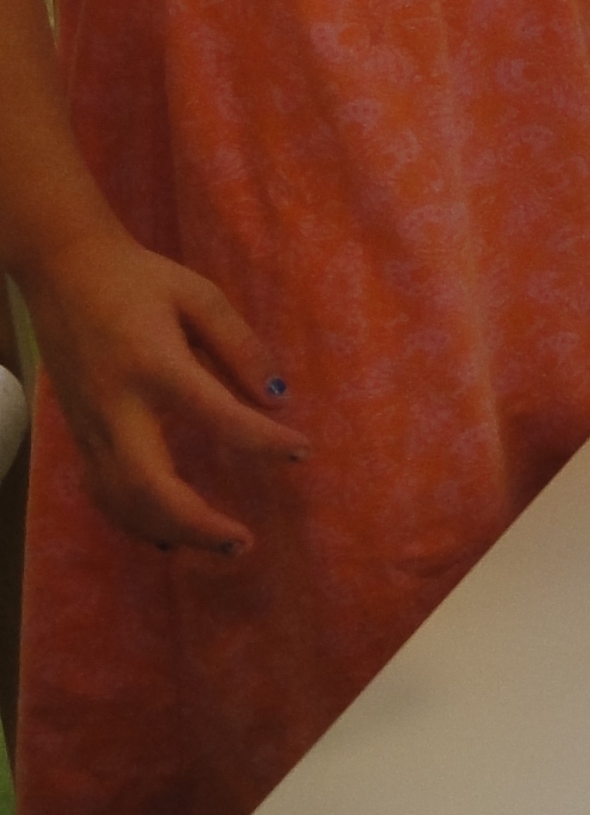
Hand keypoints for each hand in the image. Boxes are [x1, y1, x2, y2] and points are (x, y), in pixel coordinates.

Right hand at [22, 225, 303, 556]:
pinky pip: (103, 492)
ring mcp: (89, 425)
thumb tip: (280, 399)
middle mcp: (117, 405)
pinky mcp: (77, 434)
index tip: (301, 452)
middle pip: (151, 485)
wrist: (62, 269)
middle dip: (198, 523)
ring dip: (170, 531)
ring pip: (122, 500)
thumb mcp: (199, 295)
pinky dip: (135, 522)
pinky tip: (169, 537)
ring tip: (219, 545)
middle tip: (244, 541)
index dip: (263, 441)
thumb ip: (241, 346)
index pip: (216, 413)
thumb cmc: (138, 279)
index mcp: (155, 363)